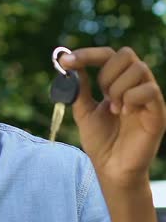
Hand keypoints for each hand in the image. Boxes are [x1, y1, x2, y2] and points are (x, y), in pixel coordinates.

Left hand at [59, 46, 165, 186]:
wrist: (111, 168)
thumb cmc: (100, 140)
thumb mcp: (83, 110)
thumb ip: (79, 88)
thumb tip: (70, 64)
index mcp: (117, 82)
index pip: (107, 55)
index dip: (86, 54)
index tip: (65, 61)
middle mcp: (135, 85)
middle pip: (126, 54)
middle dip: (106, 72)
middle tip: (101, 94)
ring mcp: (148, 97)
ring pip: (138, 69)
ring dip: (117, 87)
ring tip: (113, 109)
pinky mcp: (157, 112)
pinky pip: (149, 90)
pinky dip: (131, 98)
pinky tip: (124, 113)